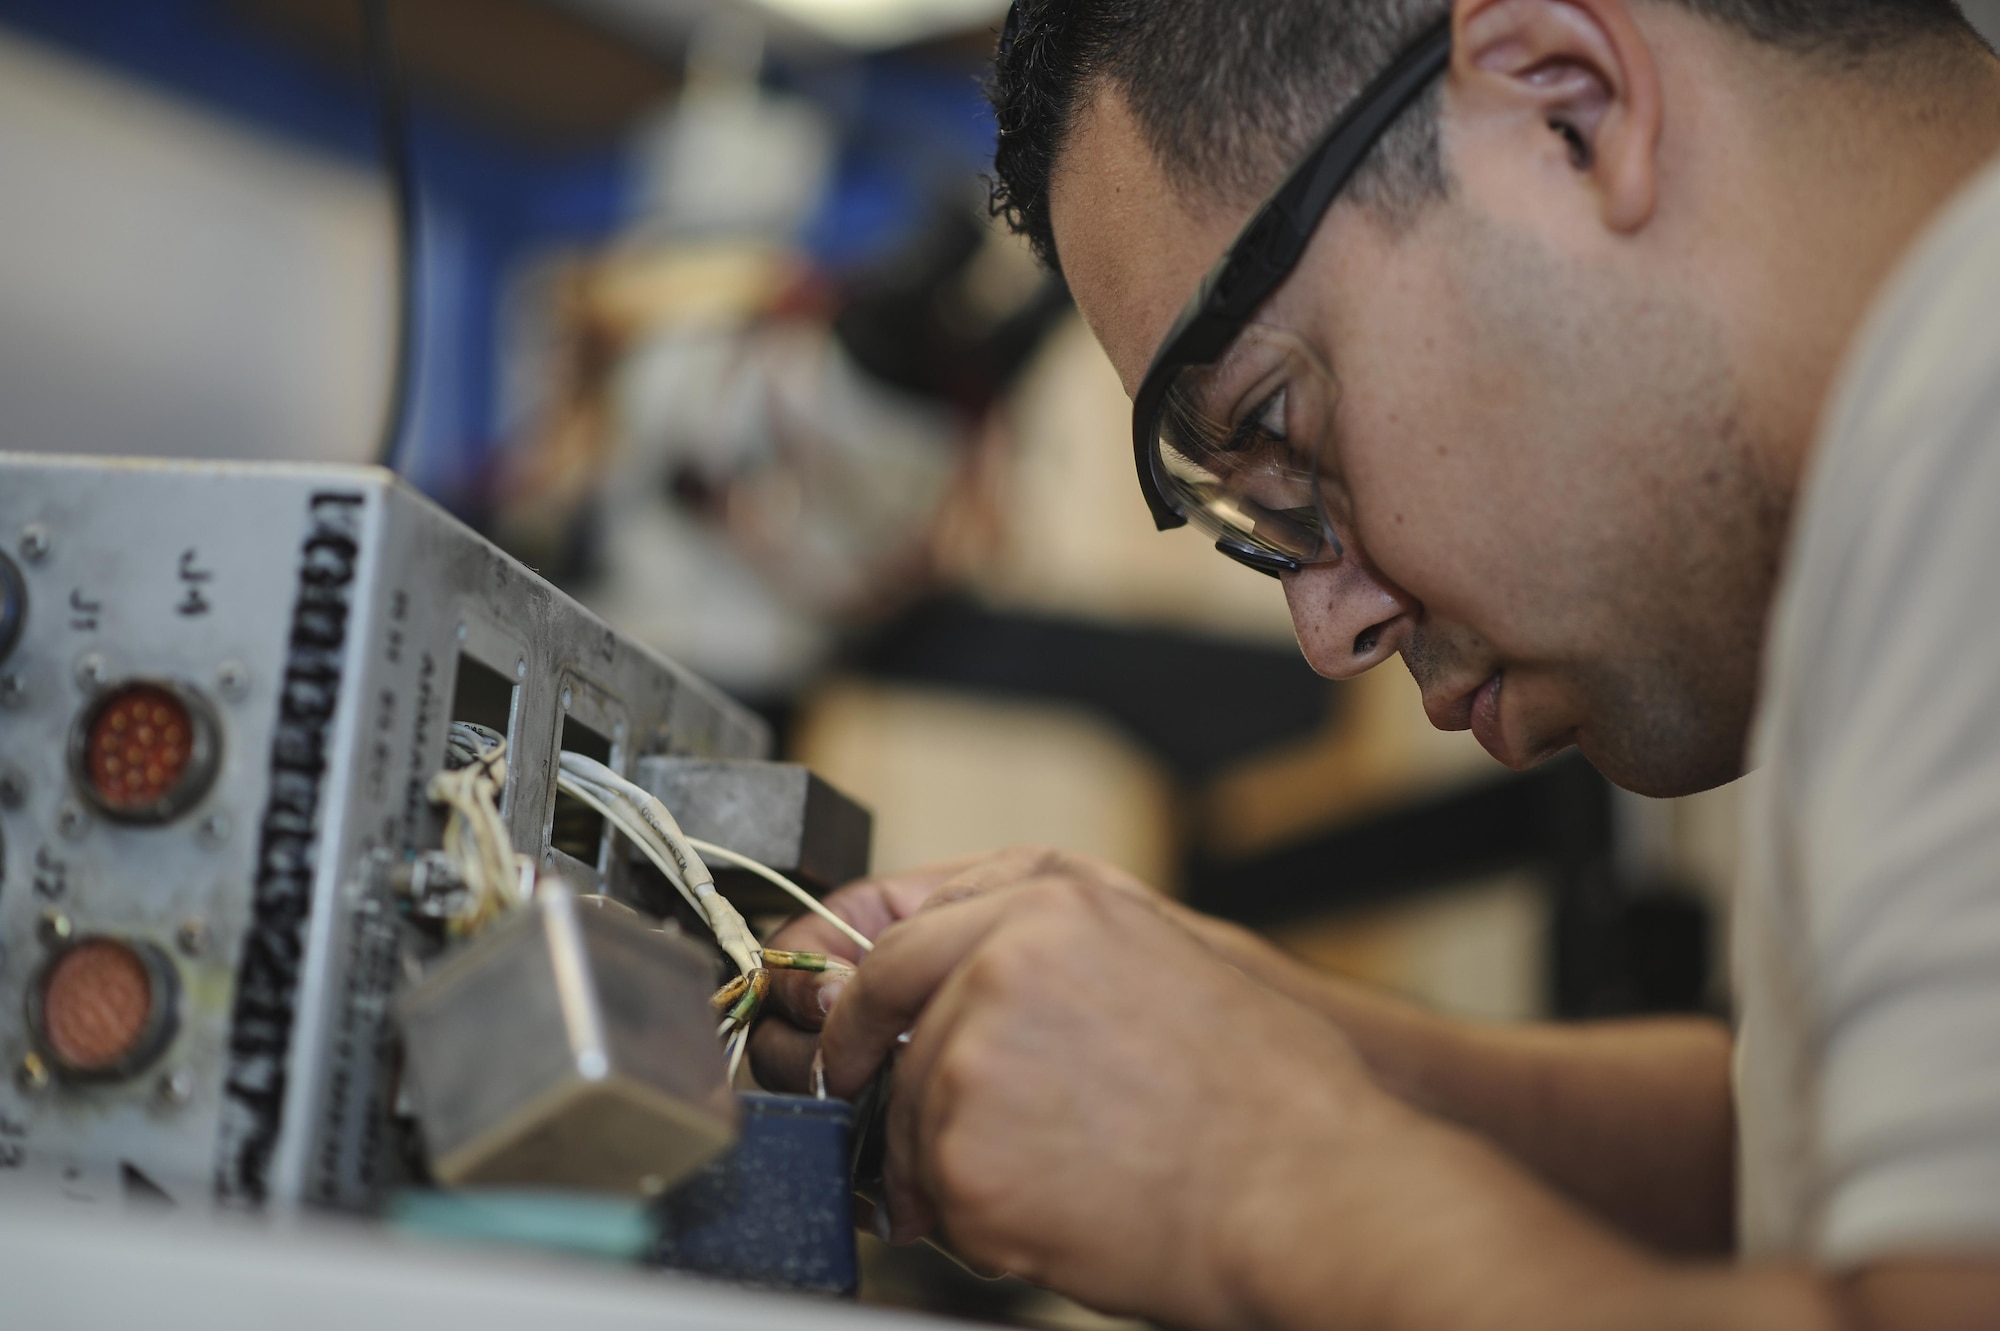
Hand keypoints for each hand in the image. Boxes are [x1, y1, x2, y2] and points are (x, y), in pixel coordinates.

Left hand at [812, 858, 1399, 1326]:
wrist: (1309, 1193)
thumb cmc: (1266, 1092)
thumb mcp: (1165, 956)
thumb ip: (1050, 944)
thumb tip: (961, 973)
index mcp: (1050, 903)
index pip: (898, 935)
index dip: (860, 996)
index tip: (849, 1034)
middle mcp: (998, 966)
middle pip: (885, 1027)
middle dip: (885, 1087)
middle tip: (911, 1136)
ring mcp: (972, 1062)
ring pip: (906, 1118)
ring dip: (944, 1164)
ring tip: (1039, 1187)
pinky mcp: (963, 1159)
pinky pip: (930, 1196)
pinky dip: (968, 1222)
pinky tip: (1045, 1221)